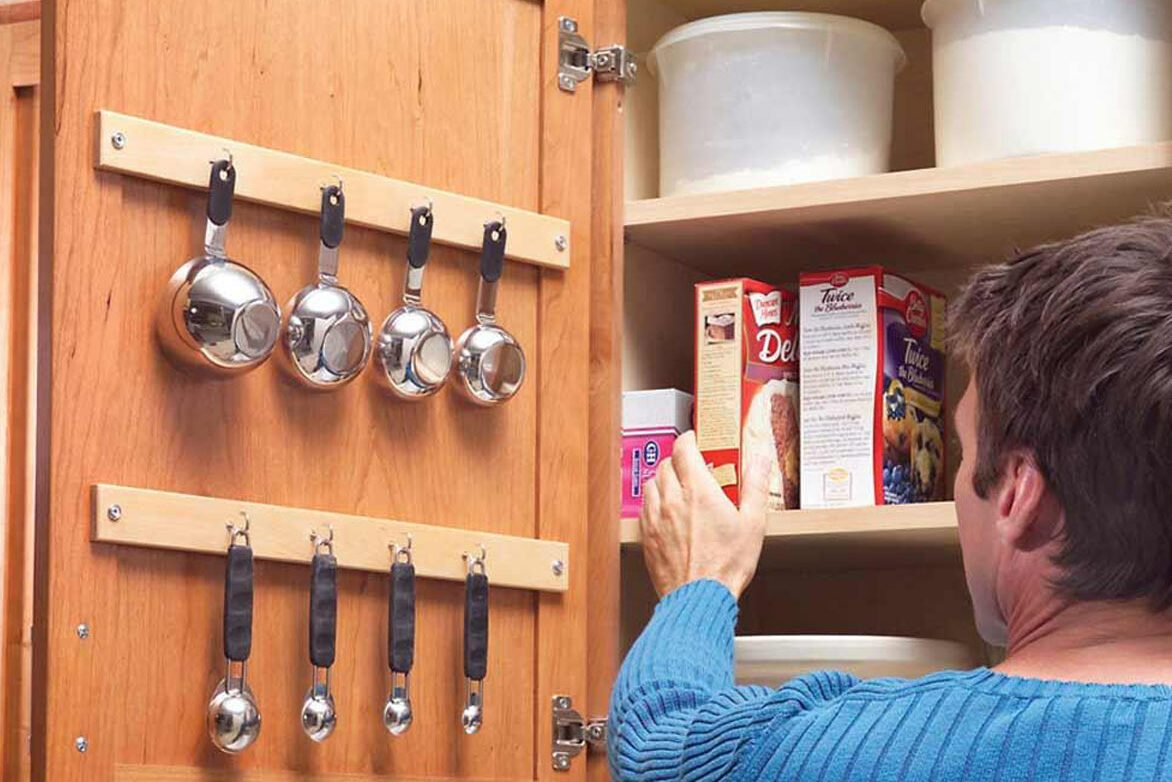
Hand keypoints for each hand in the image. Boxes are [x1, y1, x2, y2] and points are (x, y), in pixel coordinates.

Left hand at [640, 431, 770, 598]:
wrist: (699, 597)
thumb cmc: (726, 565)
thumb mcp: (753, 523)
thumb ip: (754, 486)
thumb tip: (759, 460)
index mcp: (698, 491)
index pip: (683, 448)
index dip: (689, 440)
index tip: (695, 440)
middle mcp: (672, 500)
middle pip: (667, 463)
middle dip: (679, 460)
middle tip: (692, 466)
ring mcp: (655, 518)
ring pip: (652, 483)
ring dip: (664, 479)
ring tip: (678, 487)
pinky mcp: (647, 536)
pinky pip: (644, 507)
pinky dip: (654, 501)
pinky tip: (666, 511)